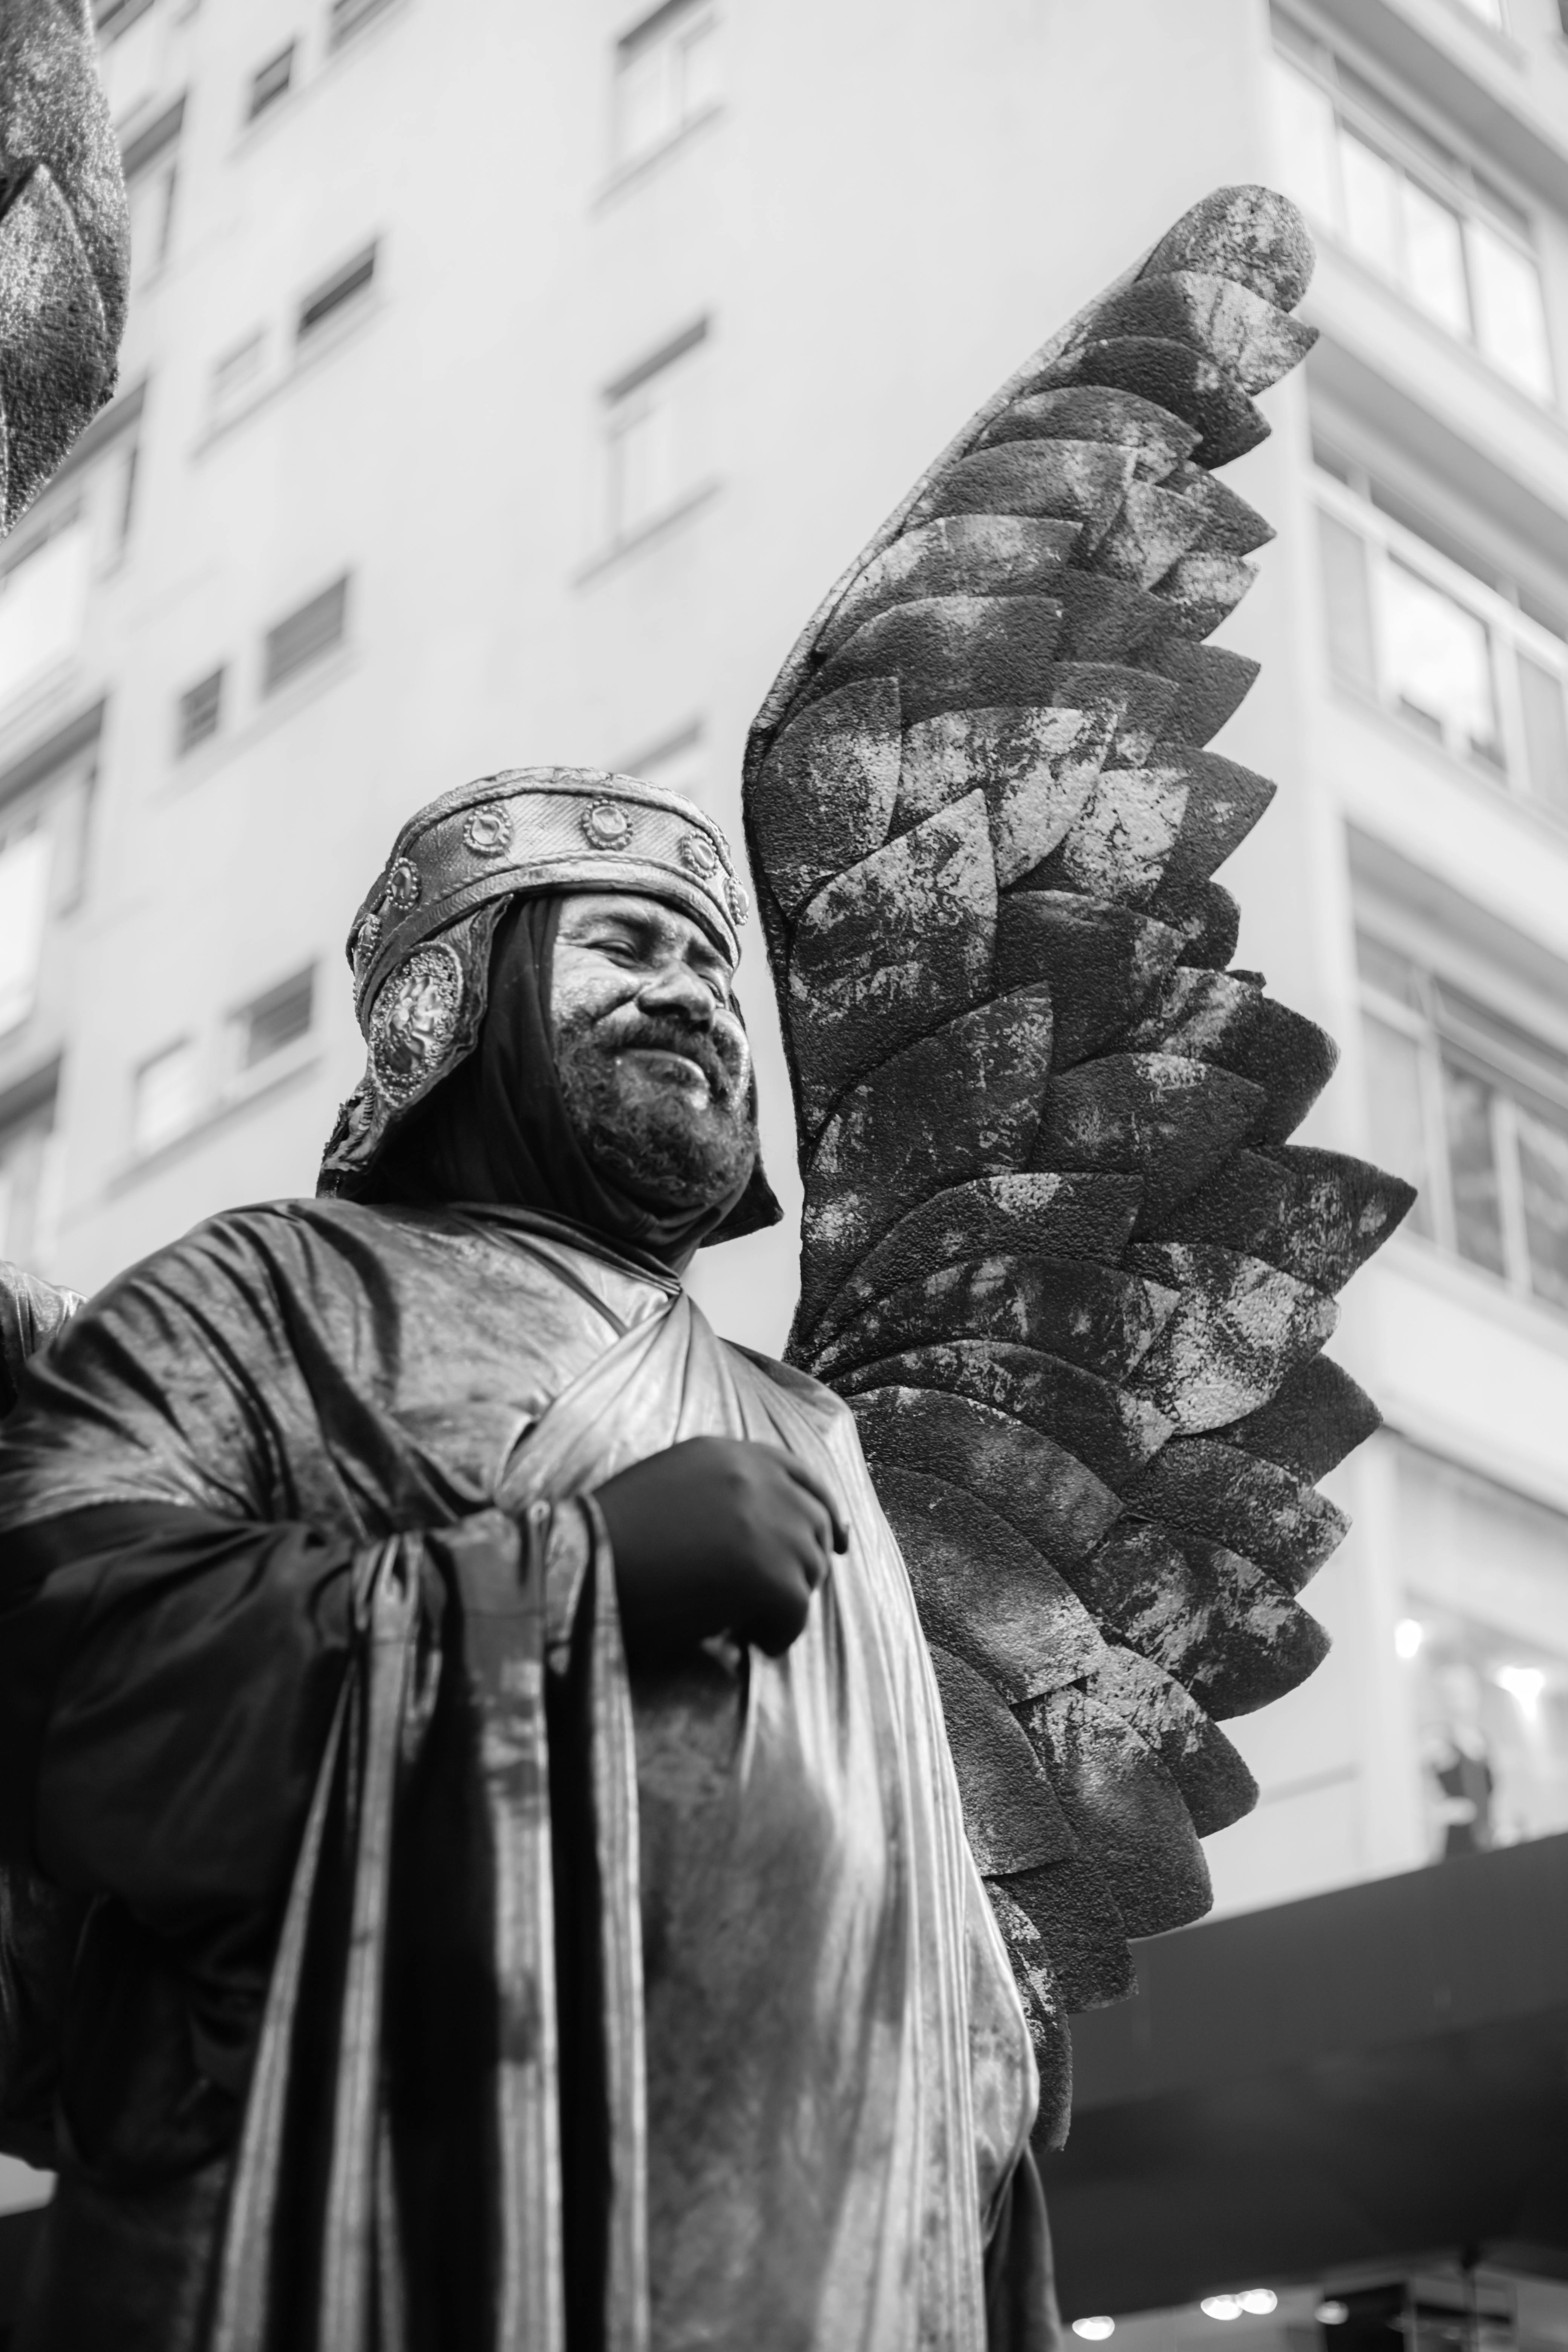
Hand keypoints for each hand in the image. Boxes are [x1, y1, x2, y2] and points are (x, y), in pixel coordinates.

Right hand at [592, 1437, 846, 1660]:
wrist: (576, 1567)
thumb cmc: (610, 1541)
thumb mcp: (670, 1489)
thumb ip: (722, 1495)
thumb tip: (767, 1533)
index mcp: (724, 1452)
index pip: (800, 1474)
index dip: (825, 1509)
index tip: (840, 1540)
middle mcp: (752, 1476)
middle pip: (814, 1522)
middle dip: (805, 1562)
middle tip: (779, 1599)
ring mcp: (763, 1521)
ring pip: (810, 1568)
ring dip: (788, 1600)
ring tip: (753, 1621)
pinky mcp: (765, 1571)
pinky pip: (796, 1609)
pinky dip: (781, 1631)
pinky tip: (754, 1640)